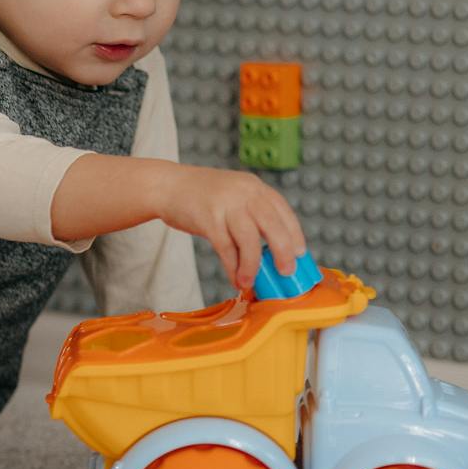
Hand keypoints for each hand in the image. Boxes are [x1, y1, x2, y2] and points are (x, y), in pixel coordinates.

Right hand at [156, 165, 307, 293]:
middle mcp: (244, 193)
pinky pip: (226, 248)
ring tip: (250, 282)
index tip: (300, 254)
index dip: (295, 234)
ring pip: (249, 239)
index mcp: (254, 187)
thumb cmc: (201, 197)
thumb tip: (271, 252)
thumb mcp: (234, 196)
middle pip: (273, 225)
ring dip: (253, 266)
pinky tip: (234, 278)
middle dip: (283, 252)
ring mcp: (226, 204)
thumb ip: (252, 216)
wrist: (167, 186)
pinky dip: (232, 266)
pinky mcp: (208, 219)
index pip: (283, 211)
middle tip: (286, 272)